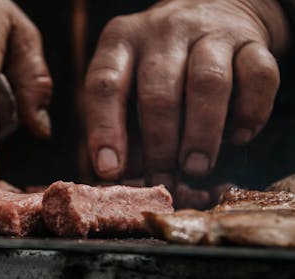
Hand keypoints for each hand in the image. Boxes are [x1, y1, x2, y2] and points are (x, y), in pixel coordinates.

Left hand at [85, 0, 289, 186]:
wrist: (214, 11)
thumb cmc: (161, 70)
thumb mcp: (130, 88)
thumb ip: (124, 130)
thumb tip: (121, 178)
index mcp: (121, 44)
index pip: (104, 85)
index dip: (105, 130)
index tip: (109, 168)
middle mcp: (162, 33)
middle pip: (158, 91)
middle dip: (160, 144)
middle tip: (163, 178)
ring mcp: (208, 33)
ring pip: (207, 83)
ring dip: (202, 134)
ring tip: (196, 168)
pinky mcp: (251, 41)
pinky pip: (258, 76)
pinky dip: (250, 113)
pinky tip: (238, 138)